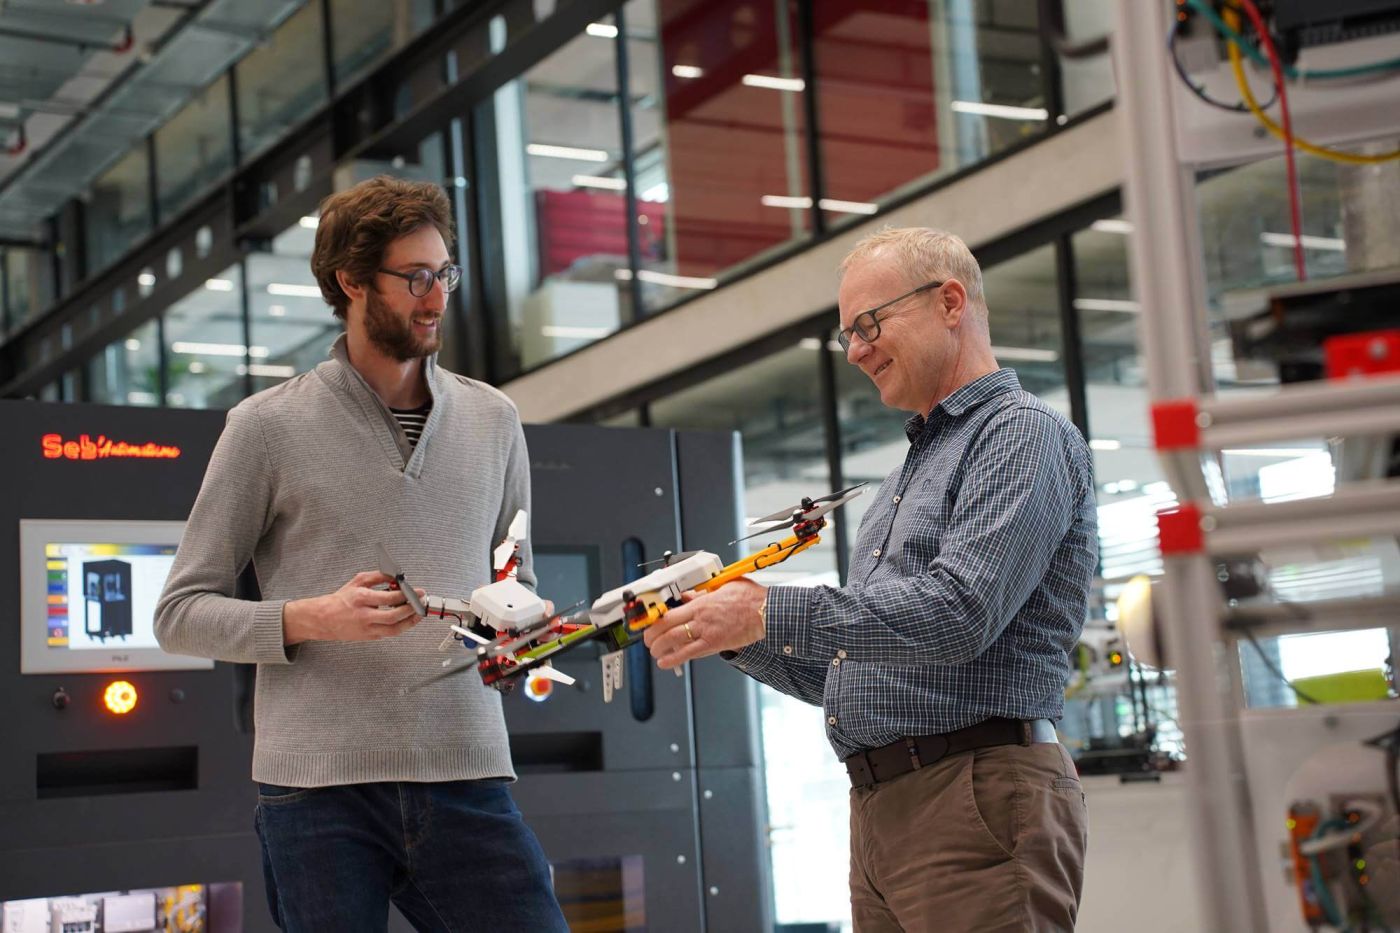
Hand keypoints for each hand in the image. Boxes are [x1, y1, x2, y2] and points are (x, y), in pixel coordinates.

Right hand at [283, 571, 424, 644]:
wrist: (324, 619)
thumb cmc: (342, 599)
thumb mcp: (358, 581)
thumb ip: (378, 576)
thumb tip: (397, 576)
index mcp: (361, 598)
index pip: (389, 598)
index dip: (406, 594)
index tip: (417, 591)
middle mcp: (364, 615)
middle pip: (393, 616)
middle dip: (411, 609)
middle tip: (421, 602)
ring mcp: (366, 629)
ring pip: (394, 629)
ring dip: (410, 622)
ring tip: (419, 613)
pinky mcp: (369, 637)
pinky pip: (389, 634)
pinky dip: (401, 627)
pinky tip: (407, 619)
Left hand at [643, 579, 766, 669]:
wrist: (766, 612)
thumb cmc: (750, 598)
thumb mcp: (723, 586)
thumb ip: (703, 592)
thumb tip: (688, 594)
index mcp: (701, 603)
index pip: (669, 612)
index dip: (654, 619)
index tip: (649, 621)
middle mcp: (700, 618)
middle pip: (666, 628)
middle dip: (652, 635)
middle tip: (647, 639)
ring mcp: (707, 633)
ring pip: (674, 641)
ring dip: (659, 647)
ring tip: (654, 650)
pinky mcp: (715, 645)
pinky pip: (690, 654)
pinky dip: (674, 659)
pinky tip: (665, 662)